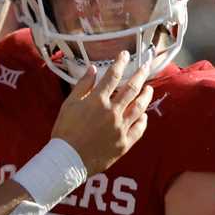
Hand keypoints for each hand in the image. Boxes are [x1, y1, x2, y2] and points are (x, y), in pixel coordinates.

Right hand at [51, 51, 151, 175]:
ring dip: (146, 95)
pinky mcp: (124, 143)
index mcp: (97, 101)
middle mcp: (112, 112)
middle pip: (131, 89)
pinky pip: (139, 129)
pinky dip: (142, 120)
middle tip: (146, 66)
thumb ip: (82, 86)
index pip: (112, 76)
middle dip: (140, 74)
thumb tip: (93, 69)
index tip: (124, 54)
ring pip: (139, 107)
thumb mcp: (68, 105)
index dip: (120, 63)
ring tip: (149, 89)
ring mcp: (120, 128)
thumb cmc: (65, 132)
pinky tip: (143, 115)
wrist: (67, 160)